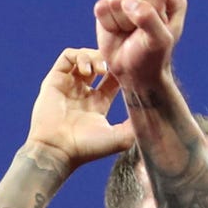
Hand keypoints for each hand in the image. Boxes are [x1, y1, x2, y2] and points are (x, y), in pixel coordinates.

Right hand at [25, 49, 128, 166]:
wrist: (57, 151)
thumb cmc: (86, 149)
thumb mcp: (119, 139)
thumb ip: (135, 127)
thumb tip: (153, 115)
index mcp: (98, 104)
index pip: (112, 78)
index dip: (122, 70)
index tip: (131, 70)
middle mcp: (82, 93)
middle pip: (98, 64)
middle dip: (108, 60)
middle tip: (115, 66)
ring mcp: (68, 86)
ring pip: (84, 57)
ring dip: (94, 57)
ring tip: (100, 70)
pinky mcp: (54, 80)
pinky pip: (67, 57)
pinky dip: (79, 56)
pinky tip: (88, 71)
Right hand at [93, 0, 184, 95]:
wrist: (132, 73)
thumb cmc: (151, 57)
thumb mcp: (158, 41)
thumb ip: (149, 18)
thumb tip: (128, 0)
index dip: (152, 14)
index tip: (156, 31)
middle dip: (133, 19)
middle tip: (140, 35)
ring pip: (115, 1)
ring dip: (120, 23)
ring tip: (129, 34)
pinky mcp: (109, 5)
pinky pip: (101, 7)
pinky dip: (107, 24)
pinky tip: (117, 32)